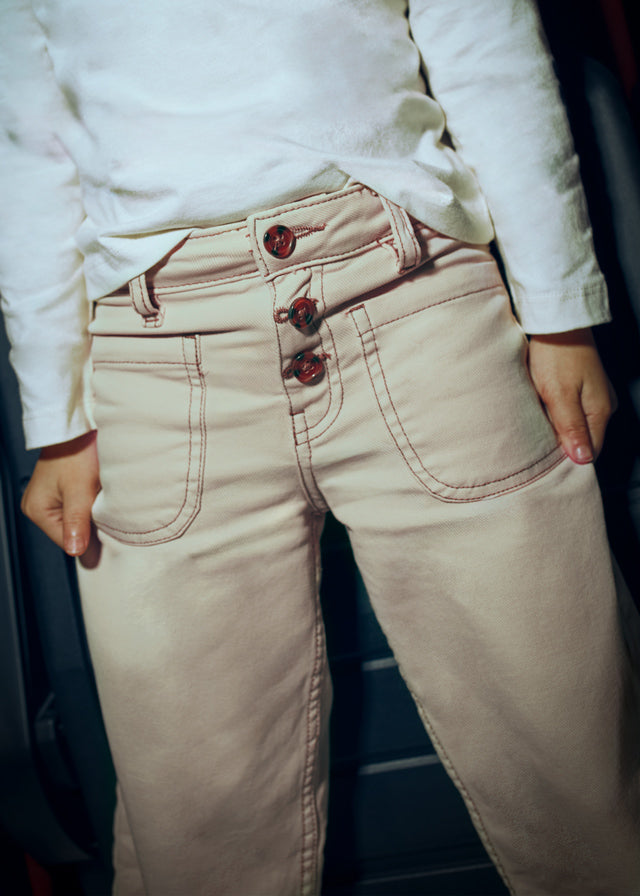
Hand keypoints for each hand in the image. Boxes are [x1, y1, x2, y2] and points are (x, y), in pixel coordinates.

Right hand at [21, 430, 100, 556]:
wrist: (78, 428)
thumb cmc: (76, 453)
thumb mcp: (79, 491)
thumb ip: (77, 523)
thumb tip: (76, 552)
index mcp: (38, 510)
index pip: (67, 542)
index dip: (90, 541)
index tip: (109, 536)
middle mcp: (38, 506)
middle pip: (71, 532)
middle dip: (91, 527)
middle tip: (105, 512)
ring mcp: (49, 498)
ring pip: (77, 520)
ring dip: (91, 515)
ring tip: (99, 499)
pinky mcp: (60, 491)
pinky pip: (77, 508)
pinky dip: (89, 505)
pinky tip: (96, 495)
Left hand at [527, 327, 615, 463]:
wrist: (555, 320)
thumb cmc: (555, 354)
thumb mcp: (559, 395)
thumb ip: (571, 427)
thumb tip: (583, 459)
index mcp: (600, 411)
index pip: (590, 452)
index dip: (569, 460)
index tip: (547, 461)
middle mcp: (602, 405)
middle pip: (581, 439)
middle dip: (560, 444)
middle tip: (536, 439)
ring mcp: (592, 394)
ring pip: (573, 424)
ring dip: (555, 427)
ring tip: (537, 419)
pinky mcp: (580, 385)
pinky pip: (568, 410)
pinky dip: (553, 412)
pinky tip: (540, 406)